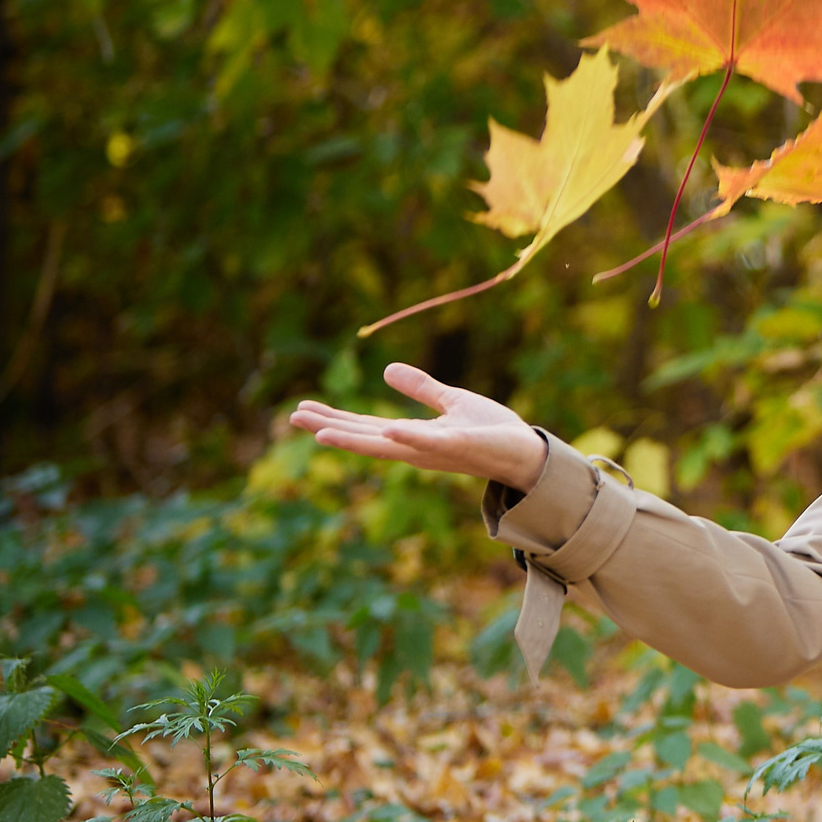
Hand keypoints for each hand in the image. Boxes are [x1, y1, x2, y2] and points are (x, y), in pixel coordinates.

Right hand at [289, 363, 548, 491]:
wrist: (528, 451)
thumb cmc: (493, 431)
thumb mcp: (452, 402)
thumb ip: (422, 388)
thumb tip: (386, 370)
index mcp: (413, 435)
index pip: (366, 427)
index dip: (335, 418)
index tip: (302, 410)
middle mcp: (417, 447)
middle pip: (365, 437)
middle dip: (330, 427)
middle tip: (293, 417)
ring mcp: (436, 449)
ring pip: (389, 445)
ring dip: (355, 440)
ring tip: (321, 433)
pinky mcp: (460, 445)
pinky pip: (431, 442)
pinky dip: (411, 438)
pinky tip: (390, 430)